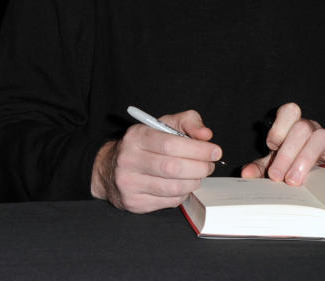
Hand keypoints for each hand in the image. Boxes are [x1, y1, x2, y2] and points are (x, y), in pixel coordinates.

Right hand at [90, 110, 221, 212]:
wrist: (111, 169)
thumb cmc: (143, 145)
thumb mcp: (162, 125)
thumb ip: (187, 123)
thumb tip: (206, 135)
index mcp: (136, 137)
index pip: (170, 144)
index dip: (197, 149)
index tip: (214, 151)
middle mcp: (129, 159)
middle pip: (173, 168)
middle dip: (199, 167)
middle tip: (208, 165)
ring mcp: (129, 183)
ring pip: (174, 187)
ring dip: (194, 182)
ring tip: (196, 175)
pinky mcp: (134, 202)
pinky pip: (169, 201)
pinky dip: (182, 194)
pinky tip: (181, 185)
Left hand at [240, 103, 324, 184]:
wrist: (309, 175)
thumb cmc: (289, 165)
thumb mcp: (272, 166)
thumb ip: (259, 167)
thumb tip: (246, 173)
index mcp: (291, 126)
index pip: (289, 111)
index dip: (279, 128)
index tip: (271, 147)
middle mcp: (310, 128)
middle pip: (302, 128)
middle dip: (287, 154)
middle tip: (278, 177)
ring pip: (321, 136)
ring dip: (306, 158)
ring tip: (295, 180)